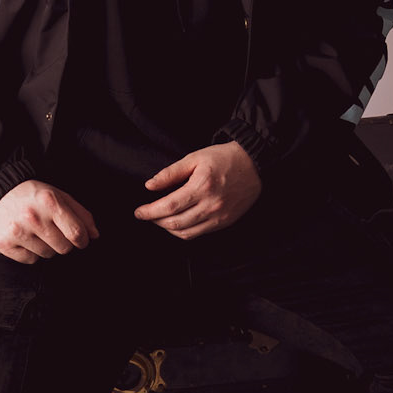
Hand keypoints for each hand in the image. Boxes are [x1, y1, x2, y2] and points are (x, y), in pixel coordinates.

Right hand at [0, 180, 98, 262]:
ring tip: (36, 232)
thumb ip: (81, 214)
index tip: (80, 240)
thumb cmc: (32, 196)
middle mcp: (33, 216)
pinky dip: (30, 252)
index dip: (82, 240)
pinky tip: (24, 238)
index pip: (77, 233)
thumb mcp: (59, 196)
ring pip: (47, 255)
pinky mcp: (4, 243)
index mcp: (50, 201)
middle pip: (64, 248)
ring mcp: (17, 231)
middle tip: (52, 231)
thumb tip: (94, 235)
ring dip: (46, 247)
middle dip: (63, 242)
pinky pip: (30, 259)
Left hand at [133, 141, 261, 238]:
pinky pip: (199, 234)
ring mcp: (219, 216)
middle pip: (175, 223)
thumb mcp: (195, 158)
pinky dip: (184, 232)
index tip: (138, 212)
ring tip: (159, 219)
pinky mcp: (225, 222)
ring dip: (168, 229)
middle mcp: (211, 204)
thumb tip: (150, 186)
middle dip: (156, 221)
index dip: (150, 212)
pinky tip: (177, 223)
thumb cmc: (223, 158)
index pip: (169, 206)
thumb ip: (171, 173)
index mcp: (202, 186)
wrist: (254, 164)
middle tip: (146, 215)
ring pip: (186, 233)